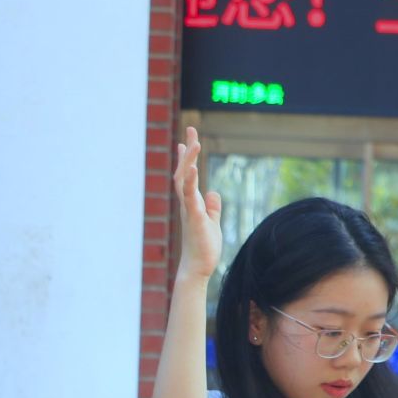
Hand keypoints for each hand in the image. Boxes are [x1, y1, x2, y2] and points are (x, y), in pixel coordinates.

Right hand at [173, 126, 222, 283]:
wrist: (198, 268)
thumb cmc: (204, 247)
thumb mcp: (212, 222)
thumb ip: (213, 207)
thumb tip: (213, 192)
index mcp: (192, 203)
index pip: (187, 176)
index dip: (186, 158)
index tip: (185, 141)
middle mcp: (187, 203)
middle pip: (184, 171)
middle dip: (188, 150)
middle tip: (191, 129)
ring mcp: (189, 209)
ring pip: (184, 180)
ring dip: (188, 160)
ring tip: (193, 142)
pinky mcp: (193, 218)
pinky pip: (189, 197)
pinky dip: (190, 181)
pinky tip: (191, 167)